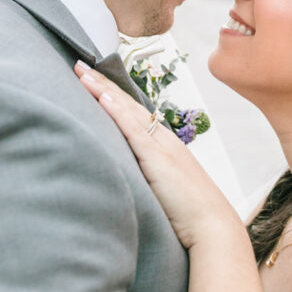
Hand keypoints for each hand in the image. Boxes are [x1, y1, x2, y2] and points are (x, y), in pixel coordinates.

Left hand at [74, 60, 241, 249]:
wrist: (212, 226)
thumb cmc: (190, 213)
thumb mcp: (164, 188)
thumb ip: (147, 176)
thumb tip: (126, 175)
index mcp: (164, 145)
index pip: (133, 113)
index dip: (111, 95)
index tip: (91, 80)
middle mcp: (162, 139)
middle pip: (127, 104)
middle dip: (102, 84)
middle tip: (79, 66)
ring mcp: (161, 146)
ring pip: (128, 110)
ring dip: (103, 90)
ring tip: (82, 73)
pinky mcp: (157, 158)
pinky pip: (133, 130)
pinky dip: (117, 112)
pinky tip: (102, 98)